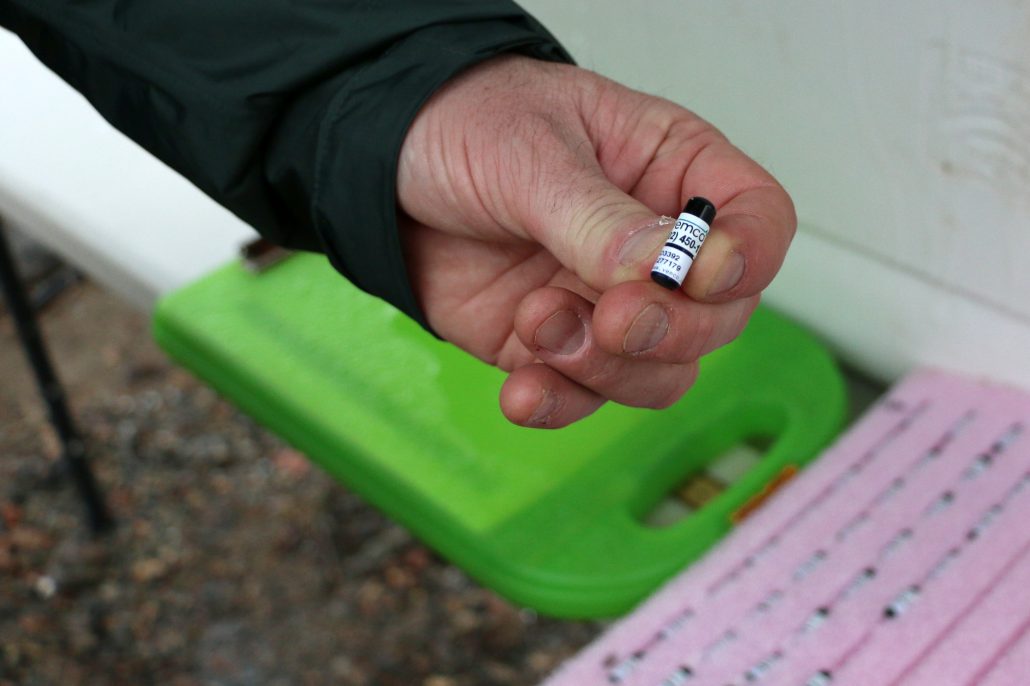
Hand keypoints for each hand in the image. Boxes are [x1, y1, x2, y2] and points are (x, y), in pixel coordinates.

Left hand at [398, 56, 794, 427]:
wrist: (380, 171)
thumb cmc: (466, 126)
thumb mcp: (531, 155)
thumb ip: (597, 219)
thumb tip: (659, 274)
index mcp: (672, 170)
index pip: (757, 221)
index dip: (747, 258)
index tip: (700, 275)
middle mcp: (652, 246)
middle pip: (716, 317)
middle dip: (669, 330)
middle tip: (613, 319)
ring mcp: (605, 302)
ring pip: (659, 371)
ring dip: (605, 369)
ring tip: (536, 323)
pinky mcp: (554, 346)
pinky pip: (582, 396)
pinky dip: (558, 403)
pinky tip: (520, 391)